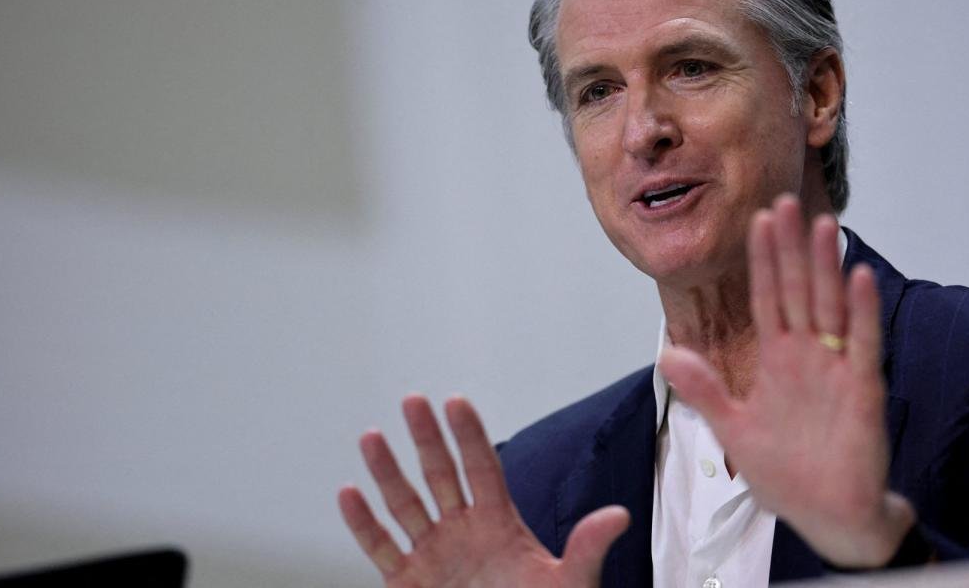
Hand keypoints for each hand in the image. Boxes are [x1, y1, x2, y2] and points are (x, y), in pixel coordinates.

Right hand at [339, 395, 629, 586]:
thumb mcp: (570, 584)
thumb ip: (587, 549)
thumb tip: (619, 516)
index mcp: (499, 525)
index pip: (482, 469)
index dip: (469, 435)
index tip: (455, 401)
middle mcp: (462, 532)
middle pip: (441, 475)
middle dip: (426, 438)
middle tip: (413, 400)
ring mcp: (433, 556)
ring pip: (405, 506)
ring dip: (387, 472)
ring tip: (372, 436)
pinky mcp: (407, 582)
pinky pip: (380, 548)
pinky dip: (363, 523)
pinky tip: (349, 493)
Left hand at [658, 194, 915, 566]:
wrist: (829, 518)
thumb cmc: (788, 475)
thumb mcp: (733, 429)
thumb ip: (705, 390)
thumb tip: (666, 353)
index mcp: (777, 360)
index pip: (766, 297)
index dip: (763, 259)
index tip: (756, 219)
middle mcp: (807, 355)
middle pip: (797, 289)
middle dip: (791, 247)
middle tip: (785, 199)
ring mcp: (836, 368)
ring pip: (830, 305)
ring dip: (825, 266)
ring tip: (822, 223)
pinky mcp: (862, 390)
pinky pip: (862, 343)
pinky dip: (862, 311)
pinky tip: (858, 276)